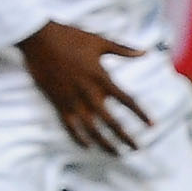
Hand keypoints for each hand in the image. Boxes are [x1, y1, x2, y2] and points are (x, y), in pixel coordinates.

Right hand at [20, 21, 152, 153]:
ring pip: (91, 129)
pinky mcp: (57, 102)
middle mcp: (89, 93)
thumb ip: (124, 50)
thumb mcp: (100, 42)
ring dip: (104, 143)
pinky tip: (87, 146)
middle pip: (111, 121)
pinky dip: (78, 138)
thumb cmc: (70, 37)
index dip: (141, 114)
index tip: (152, 125)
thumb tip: (146, 52)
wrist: (39, 39)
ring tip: (115, 153)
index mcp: (102, 78)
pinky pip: (69, 126)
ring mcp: (72, 100)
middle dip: (125, 137)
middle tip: (137, 148)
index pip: (127, 101)